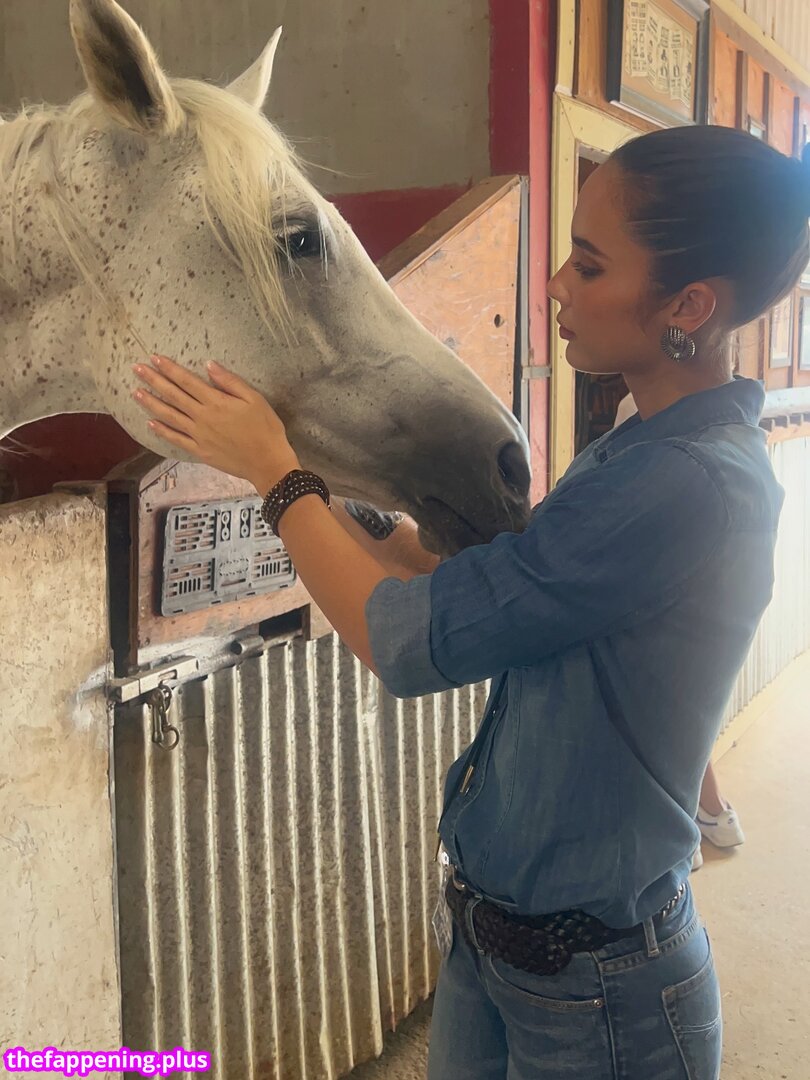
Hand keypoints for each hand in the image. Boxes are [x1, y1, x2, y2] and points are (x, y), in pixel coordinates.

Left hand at [132, 355, 299, 491]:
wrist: (267, 463)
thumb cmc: (266, 428)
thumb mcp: (255, 399)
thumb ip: (230, 382)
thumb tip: (209, 365)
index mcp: (216, 401)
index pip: (187, 381)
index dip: (169, 369)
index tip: (155, 358)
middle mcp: (202, 417)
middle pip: (173, 396)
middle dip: (154, 381)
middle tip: (137, 369)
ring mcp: (198, 435)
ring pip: (170, 416)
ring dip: (151, 403)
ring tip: (136, 392)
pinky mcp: (200, 451)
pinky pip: (176, 439)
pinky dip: (162, 431)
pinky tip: (150, 423)